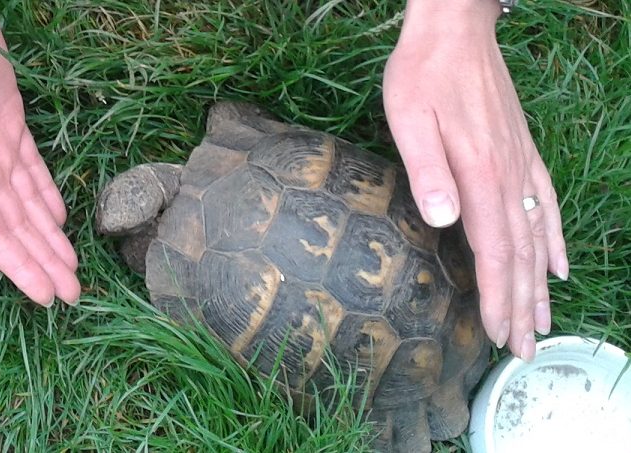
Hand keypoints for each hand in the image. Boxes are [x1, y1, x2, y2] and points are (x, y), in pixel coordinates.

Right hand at [0, 0, 79, 305]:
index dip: (22, 270)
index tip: (48, 299)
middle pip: (20, 231)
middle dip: (46, 262)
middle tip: (75, 294)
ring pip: (31, 207)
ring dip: (51, 236)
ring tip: (72, 265)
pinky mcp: (14, 131)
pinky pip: (35, 175)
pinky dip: (49, 198)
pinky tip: (61, 217)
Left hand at [383, 0, 567, 360]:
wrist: (453, 31)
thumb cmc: (422, 75)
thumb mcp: (409, 119)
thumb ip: (428, 171)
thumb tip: (446, 222)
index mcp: (481, 176)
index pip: (494, 252)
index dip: (498, 298)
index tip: (502, 336)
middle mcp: (509, 177)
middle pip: (520, 254)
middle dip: (521, 305)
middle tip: (527, 349)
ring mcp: (520, 164)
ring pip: (536, 235)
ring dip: (539, 282)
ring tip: (544, 320)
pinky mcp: (520, 151)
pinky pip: (546, 203)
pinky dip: (553, 238)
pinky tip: (557, 262)